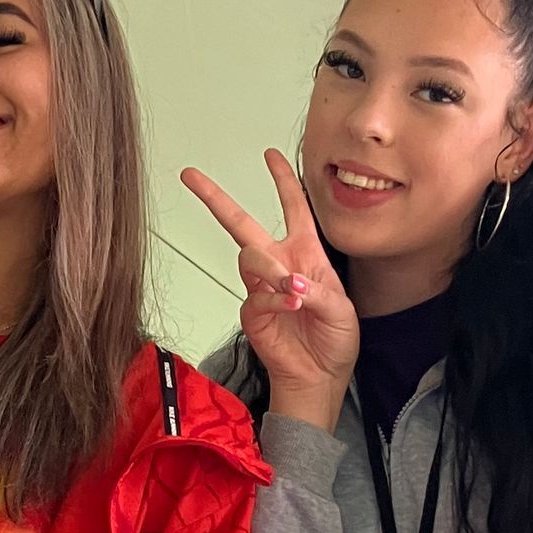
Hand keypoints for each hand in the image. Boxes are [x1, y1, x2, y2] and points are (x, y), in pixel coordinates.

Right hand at [182, 150, 358, 427]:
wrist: (319, 378)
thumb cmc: (334, 342)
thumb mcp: (341, 310)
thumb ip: (317, 291)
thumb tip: (291, 281)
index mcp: (305, 254)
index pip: (293, 208)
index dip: (283, 180)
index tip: (270, 154)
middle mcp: (279, 265)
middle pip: (241, 223)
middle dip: (215, 198)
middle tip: (191, 176)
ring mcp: (261, 287)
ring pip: (249, 257)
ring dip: (270, 268)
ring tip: (292, 289)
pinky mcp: (251, 311)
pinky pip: (255, 294)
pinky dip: (274, 297)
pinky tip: (290, 305)